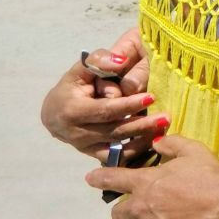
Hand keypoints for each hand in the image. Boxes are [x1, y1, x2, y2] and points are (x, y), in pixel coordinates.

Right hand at [41, 35, 160, 160]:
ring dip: (141, 140)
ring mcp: (84, 147)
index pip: (106, 110)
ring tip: (163, 130)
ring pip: (117, 148)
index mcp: (73, 110)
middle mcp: (77, 133)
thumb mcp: (82, 68)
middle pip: (114, 130)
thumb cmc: (72, 86)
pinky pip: (115, 158)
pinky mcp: (92, 154)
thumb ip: (100, 60)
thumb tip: (121, 60)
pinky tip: (152, 143)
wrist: (53, 113)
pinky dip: (134, 153)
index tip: (152, 97)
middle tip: (165, 118)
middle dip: (141, 125)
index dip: (129, 105)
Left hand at [88, 135, 218, 218]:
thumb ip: (171, 143)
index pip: (113, 179)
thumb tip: (157, 141)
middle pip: (116, 214)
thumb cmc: (209, 176)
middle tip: (137, 210)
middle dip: (124, 211)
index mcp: (145, 182)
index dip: (99, 178)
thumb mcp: (192, 150)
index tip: (90, 178)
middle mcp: (139, 208)